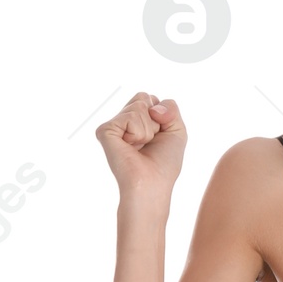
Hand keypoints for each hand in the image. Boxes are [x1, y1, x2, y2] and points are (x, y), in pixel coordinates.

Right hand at [97, 91, 186, 206]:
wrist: (152, 184)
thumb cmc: (164, 164)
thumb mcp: (177, 131)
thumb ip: (171, 107)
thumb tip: (151, 104)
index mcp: (136, 120)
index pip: (150, 98)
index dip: (162, 116)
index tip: (158, 138)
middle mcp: (122, 121)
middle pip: (143, 97)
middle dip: (155, 119)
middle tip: (149, 142)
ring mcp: (113, 126)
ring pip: (139, 105)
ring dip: (148, 129)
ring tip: (140, 147)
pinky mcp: (105, 131)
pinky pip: (130, 116)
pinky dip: (138, 132)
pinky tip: (130, 147)